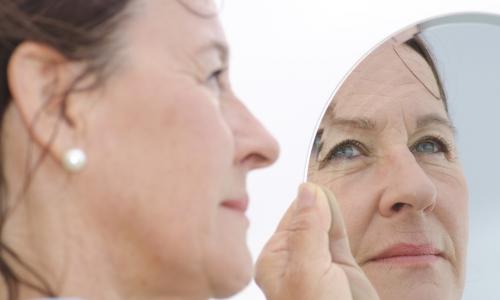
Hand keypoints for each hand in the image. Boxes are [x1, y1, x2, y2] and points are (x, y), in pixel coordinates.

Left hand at [255, 183, 378, 299]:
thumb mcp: (307, 271)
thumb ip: (308, 230)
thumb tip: (307, 189)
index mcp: (275, 260)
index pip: (292, 215)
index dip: (309, 198)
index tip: (322, 179)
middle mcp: (295, 260)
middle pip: (310, 217)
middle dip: (320, 200)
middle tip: (332, 170)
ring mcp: (320, 264)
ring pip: (326, 225)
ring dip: (332, 208)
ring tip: (340, 180)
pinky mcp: (343, 271)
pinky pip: (340, 237)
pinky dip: (343, 221)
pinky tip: (345, 205)